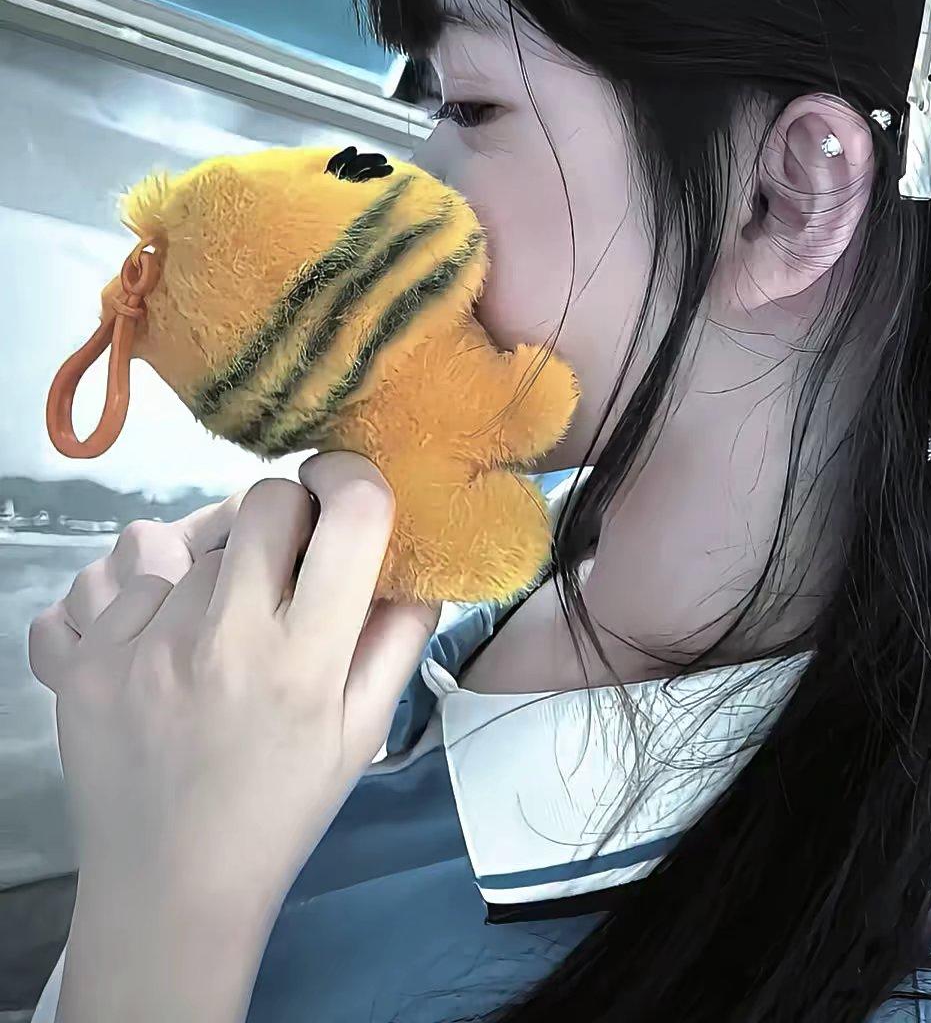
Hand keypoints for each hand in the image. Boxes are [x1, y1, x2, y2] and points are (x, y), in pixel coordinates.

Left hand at [29, 454, 439, 1022]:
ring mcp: (138, 649)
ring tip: (209, 619)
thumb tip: (414, 556)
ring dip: (204, 564)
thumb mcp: (365, 730)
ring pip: (181, 539)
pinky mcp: (77, 664)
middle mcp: (220, 640)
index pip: (346, 512)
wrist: (171, 889)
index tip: (346, 492)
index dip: (353, 480)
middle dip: (284, 515)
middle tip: (283, 561)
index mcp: (304, 658)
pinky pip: (111, 580)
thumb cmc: (282, 807)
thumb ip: (399, 636)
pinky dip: (134, 599)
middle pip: (261, 500)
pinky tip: (152, 643)